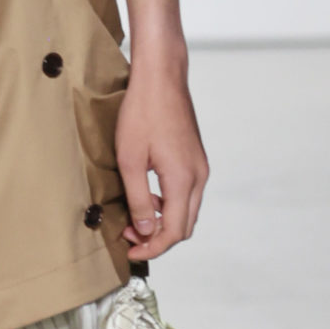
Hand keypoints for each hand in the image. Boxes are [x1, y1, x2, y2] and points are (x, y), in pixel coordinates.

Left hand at [115, 48, 209, 258]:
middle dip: (158, 238)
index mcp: (183, 179)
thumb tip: (146, 231)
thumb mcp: (130, 159)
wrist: (162, 77)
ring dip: (163, 222)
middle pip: (184, 226)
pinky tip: (147, 198)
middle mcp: (198, 176)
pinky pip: (187, 194)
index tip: (129, 251)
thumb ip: (138, 200)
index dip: (152, 247)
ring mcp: (200, 167)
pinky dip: (169, 205)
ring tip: (134, 219)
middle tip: (129, 237)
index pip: (174, 231)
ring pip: (187, 211)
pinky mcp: (195, 159)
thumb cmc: (142, 112)